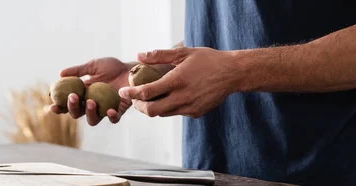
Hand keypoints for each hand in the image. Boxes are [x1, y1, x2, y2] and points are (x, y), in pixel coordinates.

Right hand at [50, 57, 133, 124]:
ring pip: (93, 120)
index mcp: (83, 95)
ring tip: (90, 102)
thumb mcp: (93, 65)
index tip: (52, 104)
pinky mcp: (118, 111)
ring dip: (89, 113)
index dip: (58, 106)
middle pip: (77, 113)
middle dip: (72, 108)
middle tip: (72, 97)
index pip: (67, 103)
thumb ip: (78, 70)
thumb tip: (60, 74)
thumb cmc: (113, 67)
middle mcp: (91, 104)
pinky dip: (111, 117)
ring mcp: (104, 109)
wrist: (132, 70)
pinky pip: (113, 119)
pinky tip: (109, 111)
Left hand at [118, 47, 238, 117]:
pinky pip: (176, 113)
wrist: (233, 73)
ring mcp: (189, 107)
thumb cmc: (208, 60)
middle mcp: (182, 97)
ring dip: (153, 107)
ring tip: (150, 97)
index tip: (123, 91)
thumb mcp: (183, 52)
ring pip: (163, 113)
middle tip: (135, 99)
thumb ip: (159, 55)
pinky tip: (171, 97)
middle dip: (139, 106)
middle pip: (151, 111)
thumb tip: (138, 55)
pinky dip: (169, 107)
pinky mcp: (196, 113)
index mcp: (177, 81)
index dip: (131, 93)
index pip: (146, 92)